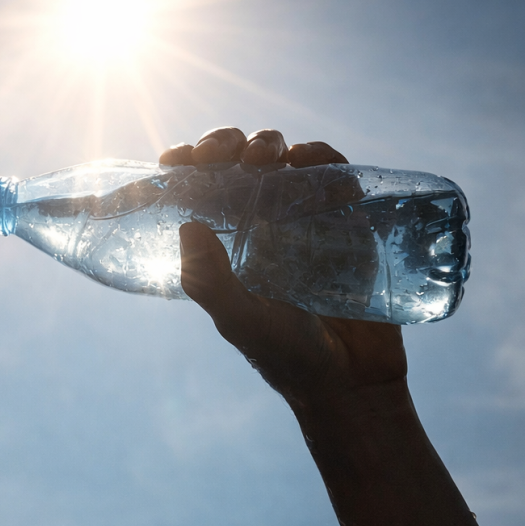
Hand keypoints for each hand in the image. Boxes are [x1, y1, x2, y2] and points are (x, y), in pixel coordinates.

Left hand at [165, 128, 406, 409]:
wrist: (350, 381)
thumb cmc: (285, 354)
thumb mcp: (239, 320)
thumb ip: (210, 281)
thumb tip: (186, 225)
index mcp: (226, 241)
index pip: (200, 189)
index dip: (186, 164)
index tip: (173, 159)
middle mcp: (262, 222)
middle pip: (238, 162)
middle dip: (224, 144)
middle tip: (219, 155)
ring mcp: (306, 218)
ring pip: (283, 160)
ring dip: (267, 144)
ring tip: (262, 158)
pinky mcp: (349, 220)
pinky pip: (335, 175)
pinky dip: (322, 157)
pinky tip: (307, 159)